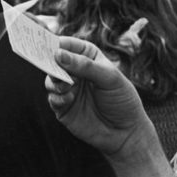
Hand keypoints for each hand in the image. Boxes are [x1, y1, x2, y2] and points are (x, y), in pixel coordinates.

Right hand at [46, 36, 154, 159]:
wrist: (126, 132)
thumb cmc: (121, 100)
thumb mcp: (109, 78)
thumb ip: (85, 65)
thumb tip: (58, 54)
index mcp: (88, 57)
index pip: (68, 45)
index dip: (57, 44)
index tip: (51, 46)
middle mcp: (75, 71)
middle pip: (54, 61)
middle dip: (52, 62)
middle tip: (53, 65)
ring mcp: (68, 89)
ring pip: (51, 79)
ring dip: (56, 81)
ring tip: (68, 85)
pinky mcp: (63, 107)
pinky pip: (52, 98)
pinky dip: (58, 97)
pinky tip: (70, 99)